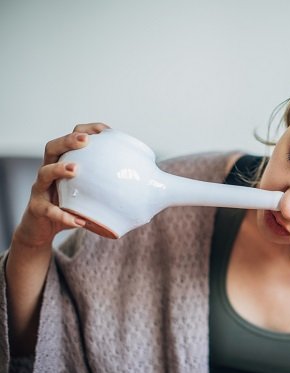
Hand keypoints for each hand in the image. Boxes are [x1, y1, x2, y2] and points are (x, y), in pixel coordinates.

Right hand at [11, 123, 109, 247]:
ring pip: (44, 173)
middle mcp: (49, 170)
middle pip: (53, 148)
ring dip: (59, 169)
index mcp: (64, 162)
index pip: (71, 139)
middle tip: (85, 140)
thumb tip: (157, 185)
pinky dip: (63, 215)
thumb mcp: (93, 194)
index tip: (105, 130)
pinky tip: (79, 220)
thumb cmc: (73, 207)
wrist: (43, 229)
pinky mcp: (37, 209)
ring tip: (75, 170)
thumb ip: (117, 186)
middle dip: (68, 140)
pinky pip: (48, 210)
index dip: (86, 130)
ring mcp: (41, 189)